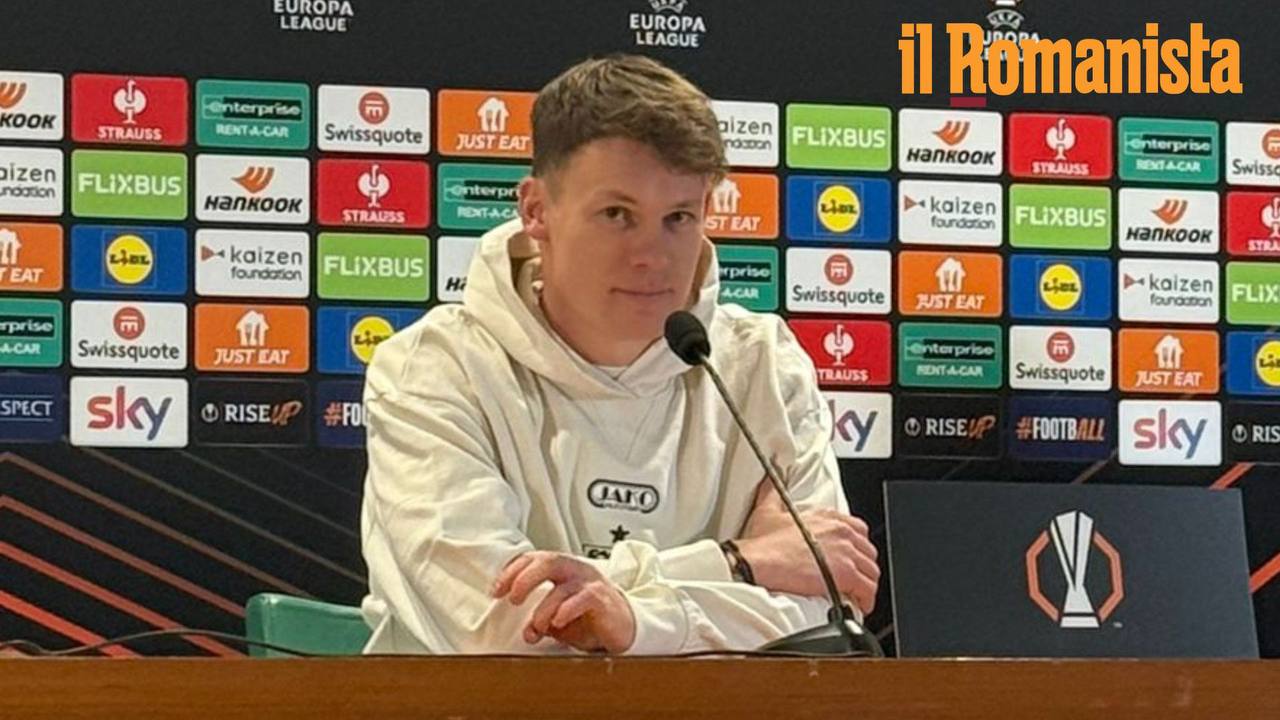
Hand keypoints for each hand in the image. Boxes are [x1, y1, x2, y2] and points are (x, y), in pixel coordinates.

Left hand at [491, 551, 635, 653]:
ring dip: (543, 609)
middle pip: (548, 561)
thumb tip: (525, 631)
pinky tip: (558, 622)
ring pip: (562, 586)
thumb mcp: (557, 617)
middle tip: (514, 598)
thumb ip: (540, 619)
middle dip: (525, 578)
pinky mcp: (602, 598)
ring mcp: (590, 582)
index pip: (533, 559)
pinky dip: (566, 610)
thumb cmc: (589, 618)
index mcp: (561, 568)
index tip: (496, 591)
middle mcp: (575, 570)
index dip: (511, 572)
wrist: (623, 627)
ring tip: (537, 627)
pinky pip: (583, 598)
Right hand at [735, 479, 880, 614]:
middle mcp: (841, 531)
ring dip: (866, 584)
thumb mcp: (768, 511)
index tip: (853, 556)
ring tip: (858, 595)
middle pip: (868, 551)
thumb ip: (772, 493)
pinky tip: (859, 605)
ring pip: (871, 571)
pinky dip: (866, 599)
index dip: (858, 545)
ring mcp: (846, 552)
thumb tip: (769, 479)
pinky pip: (867, 589)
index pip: (858, 529)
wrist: (761, 562)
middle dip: (863, 566)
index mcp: (827, 517)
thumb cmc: (764, 543)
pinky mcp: (846, 574)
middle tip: (855, 579)